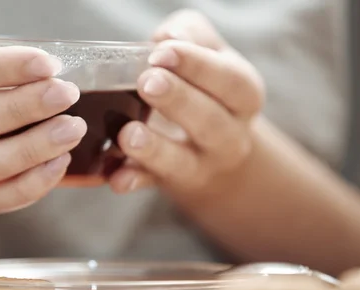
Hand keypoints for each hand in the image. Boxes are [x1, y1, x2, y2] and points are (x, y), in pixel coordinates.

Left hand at [109, 10, 264, 201]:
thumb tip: (171, 36)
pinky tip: (116, 178)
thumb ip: (193, 37)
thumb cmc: (206, 89)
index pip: (229, 81)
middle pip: (210, 122)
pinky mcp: (170, 183)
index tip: (162, 53)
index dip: (197, 66)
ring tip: (128, 134)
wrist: (217, 151)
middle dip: (178, 101)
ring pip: (181, 162)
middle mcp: (229, 136)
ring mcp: (201, 166)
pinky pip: (151, 184)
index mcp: (243, 96)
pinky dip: (133, 181)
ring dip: (154, 149)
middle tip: (146, 83)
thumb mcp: (211, 57)